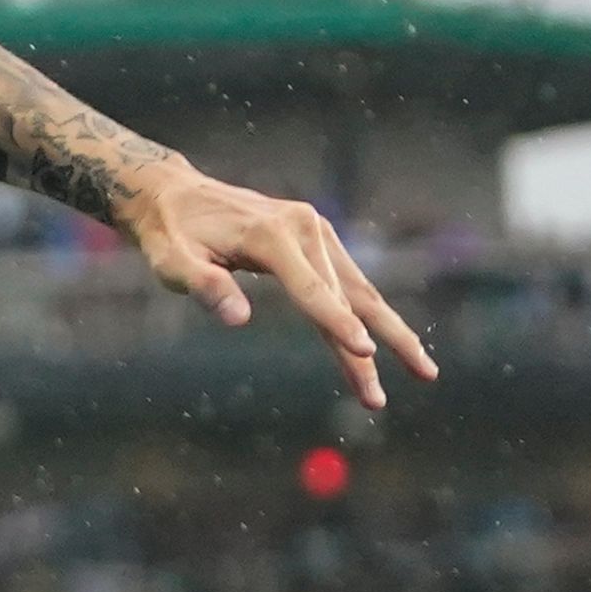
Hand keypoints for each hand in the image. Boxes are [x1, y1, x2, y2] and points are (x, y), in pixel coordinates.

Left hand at [114, 159, 435, 408]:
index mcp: (270, 234)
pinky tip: (390, 342)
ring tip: (421, 372)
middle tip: (382, 396)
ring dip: (388, 333)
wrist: (175, 195)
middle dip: (370, 348)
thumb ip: (204, 287)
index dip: (336, 324)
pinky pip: (349, 284)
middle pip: (346, 297)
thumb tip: (239, 319)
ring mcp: (316, 231)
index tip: (365, 352)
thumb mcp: (171, 262)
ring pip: (359, 292)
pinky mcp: (318, 239)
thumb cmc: (169, 234)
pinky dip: (371, 315)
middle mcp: (303, 227)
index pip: (311, 289)